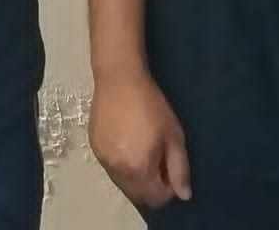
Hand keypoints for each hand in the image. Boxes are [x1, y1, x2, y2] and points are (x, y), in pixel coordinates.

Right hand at [88, 70, 191, 209]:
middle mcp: (118, 170)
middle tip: (158, 159)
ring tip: (142, 149)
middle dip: (151, 186)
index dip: (168, 188)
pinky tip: (127, 141)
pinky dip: (122, 164)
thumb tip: (184, 195)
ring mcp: (103, 159)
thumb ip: (180, 169)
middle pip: (138, 196)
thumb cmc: (151, 105)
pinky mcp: (94, 147)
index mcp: (139, 169)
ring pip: (123, 183)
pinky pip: (111, 167)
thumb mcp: (173, 135)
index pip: (156, 199)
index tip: (171, 168)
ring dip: (136, 177)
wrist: (119, 78)